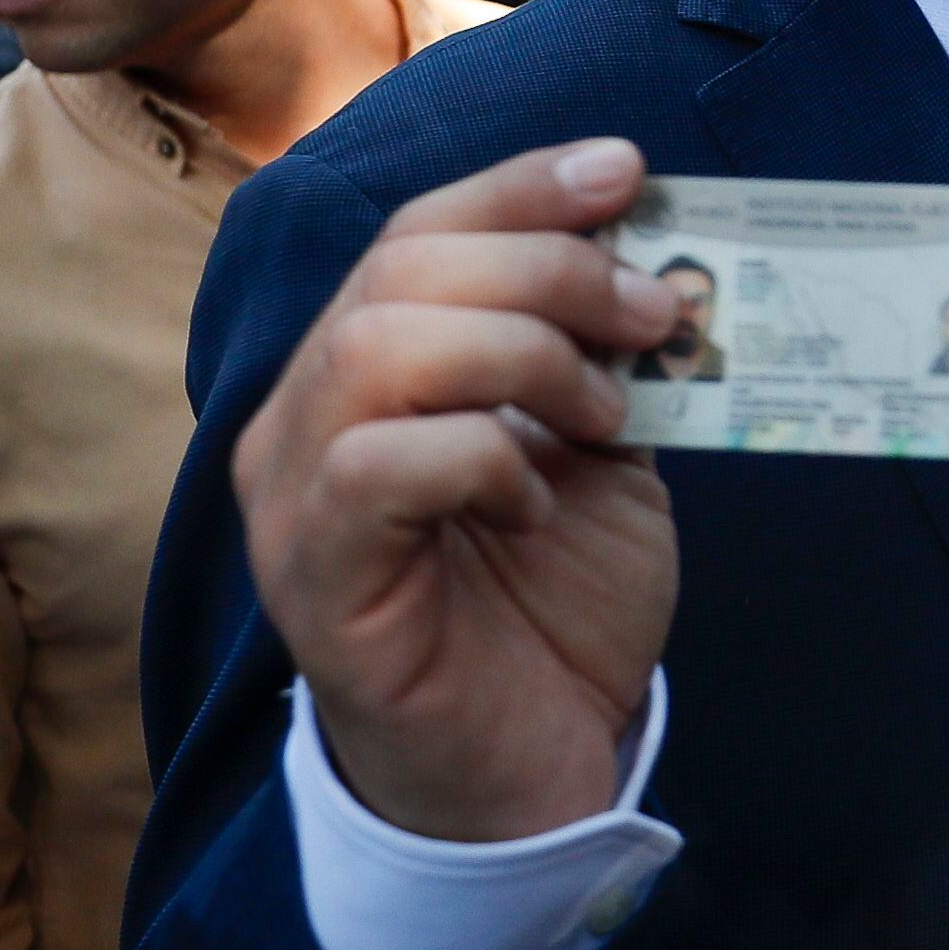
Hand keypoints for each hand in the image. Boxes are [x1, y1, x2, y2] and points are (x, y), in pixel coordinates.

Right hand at [234, 138, 682, 842]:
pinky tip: (534, 498)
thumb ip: (604, 355)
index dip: (519, 187)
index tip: (626, 169)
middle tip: (652, 313)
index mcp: (361, 367)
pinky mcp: (318, 581)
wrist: (535, 780)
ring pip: (376, 348)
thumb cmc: (553, 609)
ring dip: (519, 354)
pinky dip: (477, 457)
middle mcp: (301, 418)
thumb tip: (654, 250)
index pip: (416, 232)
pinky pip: (374, 467)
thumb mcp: (599, 451)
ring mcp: (294, 500)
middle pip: (399, 272)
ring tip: (602, 411)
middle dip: (547, 269)